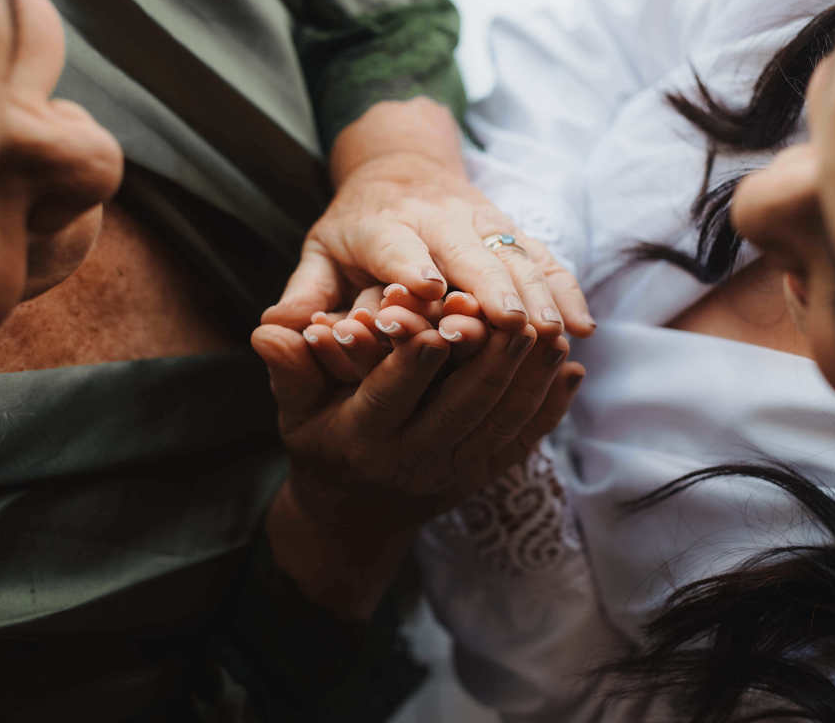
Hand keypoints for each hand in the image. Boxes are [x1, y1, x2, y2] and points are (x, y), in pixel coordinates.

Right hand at [251, 308, 583, 616]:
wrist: (353, 518)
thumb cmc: (321, 443)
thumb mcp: (296, 410)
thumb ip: (290, 368)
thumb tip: (266, 330)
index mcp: (363, 438)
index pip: (393, 395)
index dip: (417, 360)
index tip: (442, 320)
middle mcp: (413, 460)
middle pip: (463, 407)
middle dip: (491, 361)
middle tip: (517, 315)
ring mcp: (455, 473)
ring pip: (502, 422)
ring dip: (530, 378)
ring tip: (551, 331)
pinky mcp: (484, 475)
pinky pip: (524, 441)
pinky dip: (550, 407)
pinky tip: (569, 371)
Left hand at [262, 97, 595, 337]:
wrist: (401, 165)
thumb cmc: (357, 225)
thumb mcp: (321, 251)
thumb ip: (305, 291)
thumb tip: (271, 329)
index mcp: (383, 225)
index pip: (398, 247)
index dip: (413, 268)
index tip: (430, 291)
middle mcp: (438, 219)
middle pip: (470, 252)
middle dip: (491, 286)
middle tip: (511, 326)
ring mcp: (482, 224)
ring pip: (515, 257)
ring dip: (537, 294)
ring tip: (553, 335)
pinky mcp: (512, 232)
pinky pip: (544, 259)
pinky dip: (565, 290)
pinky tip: (582, 327)